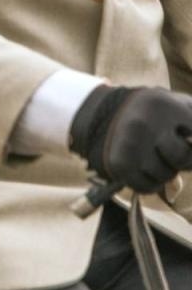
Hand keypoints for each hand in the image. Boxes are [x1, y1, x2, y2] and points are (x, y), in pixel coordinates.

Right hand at [69, 86, 191, 193]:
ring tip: (157, 159)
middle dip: (183, 160)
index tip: (185, 139)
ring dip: (166, 172)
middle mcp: (145, 125)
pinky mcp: (119, 165)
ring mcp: (130, 147)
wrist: (105, 114)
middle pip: (182, 158)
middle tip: (173, 153)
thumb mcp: (177, 103)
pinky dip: (151, 184)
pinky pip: (146, 187)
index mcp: (166, 107)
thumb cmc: (153, 111)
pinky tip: (147, 171)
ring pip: (165, 176)